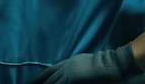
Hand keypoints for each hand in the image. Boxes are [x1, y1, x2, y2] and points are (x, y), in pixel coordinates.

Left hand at [27, 42, 141, 83]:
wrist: (113, 63)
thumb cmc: (105, 65)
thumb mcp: (87, 65)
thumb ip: (77, 70)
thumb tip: (74, 76)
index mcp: (69, 62)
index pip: (49, 71)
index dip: (39, 77)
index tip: (30, 82)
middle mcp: (66, 66)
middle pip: (47, 77)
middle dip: (36, 82)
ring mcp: (69, 73)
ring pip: (52, 83)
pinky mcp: (73, 79)